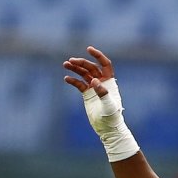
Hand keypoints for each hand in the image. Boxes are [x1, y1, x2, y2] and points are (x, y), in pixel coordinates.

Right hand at [62, 46, 138, 161]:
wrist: (108, 128)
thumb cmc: (112, 117)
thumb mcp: (108, 105)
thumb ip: (102, 92)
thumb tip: (94, 81)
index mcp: (110, 82)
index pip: (105, 64)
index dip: (98, 56)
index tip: (88, 49)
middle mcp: (102, 83)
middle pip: (91, 68)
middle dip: (81, 63)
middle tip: (70, 61)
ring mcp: (94, 88)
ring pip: (84, 74)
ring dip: (75, 69)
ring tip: (65, 64)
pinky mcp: (87, 95)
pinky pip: (79, 84)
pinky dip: (73, 80)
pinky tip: (66, 78)